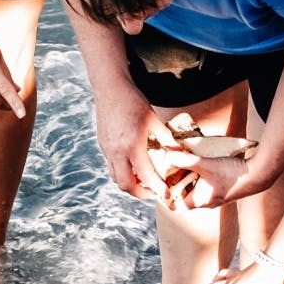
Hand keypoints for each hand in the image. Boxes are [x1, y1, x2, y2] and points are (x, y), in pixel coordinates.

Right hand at [94, 84, 176, 198]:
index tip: (166, 194)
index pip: (145, 176)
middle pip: (125, 185)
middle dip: (140, 193)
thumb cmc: (133, 101)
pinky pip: (112, 166)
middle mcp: (117, 152)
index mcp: (132, 146)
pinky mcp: (103, 146)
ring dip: (130, 183)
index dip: (157, 188)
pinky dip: (123, 172)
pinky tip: (133, 165)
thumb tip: (180, 152)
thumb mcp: (153, 119)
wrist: (110, 89)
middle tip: (152, 192)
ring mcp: (107, 150)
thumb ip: (166, 138)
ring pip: (116, 178)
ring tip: (143, 179)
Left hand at [162, 153, 253, 210]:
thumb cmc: (232, 174)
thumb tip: (168, 155)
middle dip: (176, 185)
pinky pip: (206, 186)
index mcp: (199, 202)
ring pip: (196, 191)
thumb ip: (186, 160)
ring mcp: (215, 197)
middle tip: (169, 171)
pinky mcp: (223, 190)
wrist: (258, 175)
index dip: (166, 197)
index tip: (160, 185)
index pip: (175, 205)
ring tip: (183, 166)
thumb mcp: (205, 164)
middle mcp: (206, 203)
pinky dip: (200, 178)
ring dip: (189, 180)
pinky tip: (200, 165)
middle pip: (184, 197)